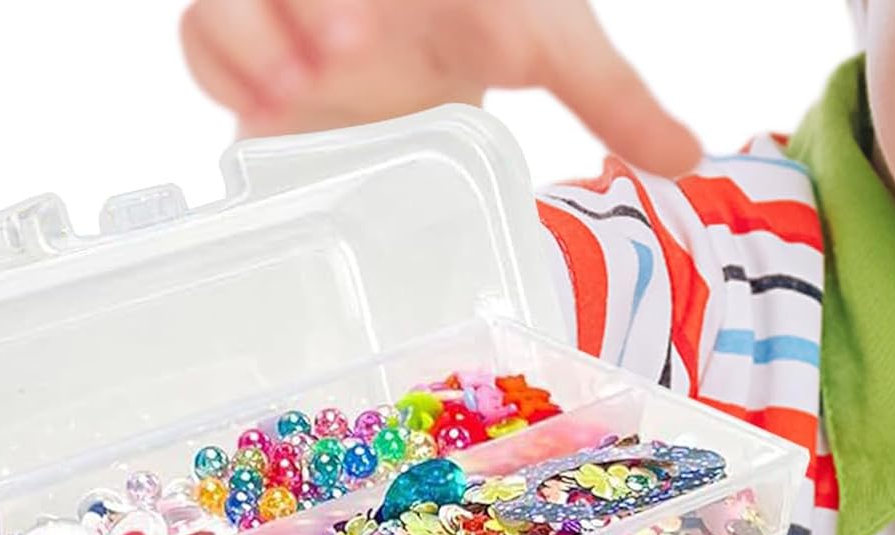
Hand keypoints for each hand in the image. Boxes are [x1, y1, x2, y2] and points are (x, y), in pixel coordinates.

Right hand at [180, 0, 701, 176]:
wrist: (413, 27)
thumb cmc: (478, 17)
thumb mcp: (551, 41)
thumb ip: (614, 97)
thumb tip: (688, 158)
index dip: (397, 1)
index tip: (423, 30)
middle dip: (317, 5)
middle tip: (356, 47)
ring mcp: (293, 7)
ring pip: (236, 0)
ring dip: (257, 35)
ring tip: (297, 86)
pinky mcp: (250, 49)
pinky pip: (206, 38)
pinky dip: (225, 64)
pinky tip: (266, 106)